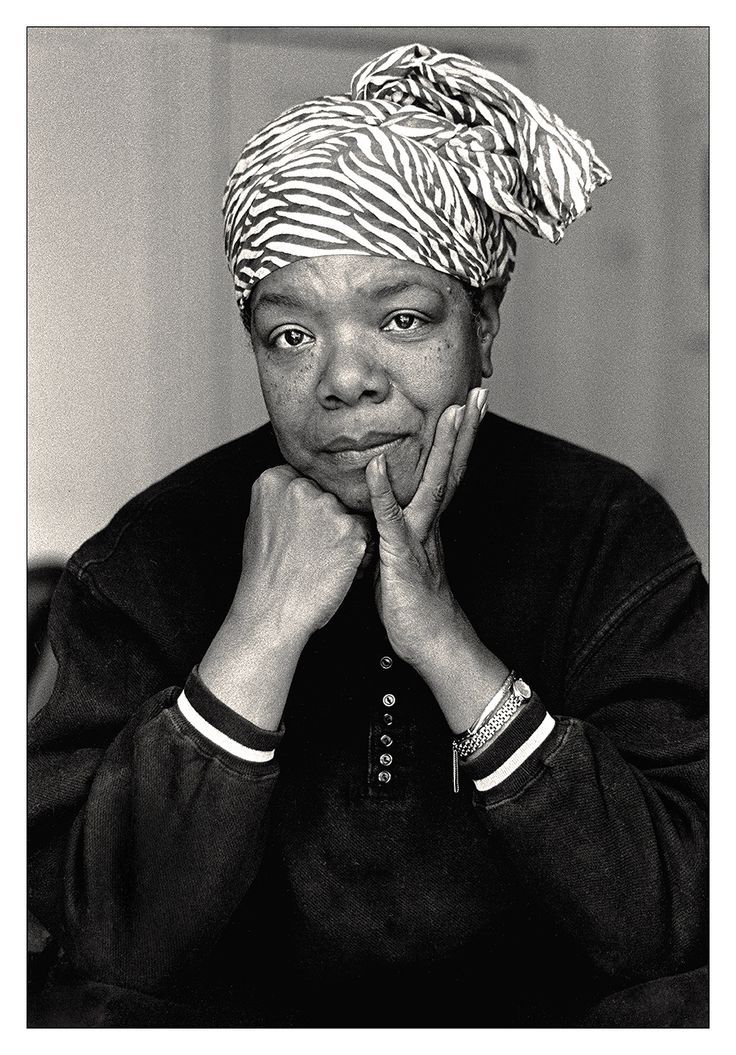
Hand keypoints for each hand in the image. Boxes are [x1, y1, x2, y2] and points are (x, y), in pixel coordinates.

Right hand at [200, 465, 369, 727]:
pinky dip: (358, 552)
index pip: (306, 479)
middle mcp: (301, 486)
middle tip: (314, 548)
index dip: (309, 507)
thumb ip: (279, 499)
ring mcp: (328, 507)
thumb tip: (298, 487)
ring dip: (345, 534)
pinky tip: (339, 568)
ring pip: (350, 513)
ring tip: (325, 560)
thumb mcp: (257, 523)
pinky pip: (365, 533)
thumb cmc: (265, 574)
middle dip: (329, 518)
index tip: (303, 528)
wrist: (272, 613)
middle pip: (329, 494)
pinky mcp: (351, 530)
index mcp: (273, 480)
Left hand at [365, 386, 486, 671]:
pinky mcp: (402, 557)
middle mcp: (431, 524)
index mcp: (430, 522)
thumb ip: (397, 530)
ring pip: (433, 485)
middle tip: (477, 394)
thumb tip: (384, 509)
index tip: (469, 405)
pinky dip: (383, 492)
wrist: (429, 643)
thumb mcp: (403, 557)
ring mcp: (420, 538)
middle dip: (464, 431)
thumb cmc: (413, 604)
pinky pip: (391, 520)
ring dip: (442, 449)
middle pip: (452, 469)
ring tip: (451, 414)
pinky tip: (376, 466)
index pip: (448, 472)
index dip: (458, 439)